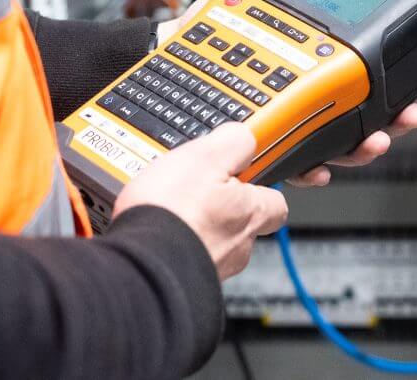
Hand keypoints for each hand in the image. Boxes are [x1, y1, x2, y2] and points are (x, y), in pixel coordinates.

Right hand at [113, 123, 287, 279]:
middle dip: (222, 206)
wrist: (140, 266)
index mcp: (250, 213)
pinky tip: (154, 228)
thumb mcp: (206, 155)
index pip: (276, 202)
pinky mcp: (185, 279)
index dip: (262, 185)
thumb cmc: (173, 213)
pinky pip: (185, 255)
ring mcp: (212, 266)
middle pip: (242, 221)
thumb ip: (234, 142)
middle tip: (195, 186)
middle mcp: (238, 246)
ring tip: (166, 206)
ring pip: (212, 239)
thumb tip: (245, 138)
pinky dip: (173, 242)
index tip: (246, 172)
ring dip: (195, 225)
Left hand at [156, 0, 416, 187]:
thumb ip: (260, 2)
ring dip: (360, 146)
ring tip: (378, 139)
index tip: (413, 86)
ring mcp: (272, 126)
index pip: (345, 79)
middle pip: (350, 115)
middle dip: (388, 117)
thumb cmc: (187, 41)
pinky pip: (284, 164)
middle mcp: (287, 99)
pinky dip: (307, 169)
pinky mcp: (249, 150)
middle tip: (410, 114)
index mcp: (291, 66)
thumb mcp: (230, 10)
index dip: (383, 86)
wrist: (149, 67)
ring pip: (327, 144)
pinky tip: (319, 168)